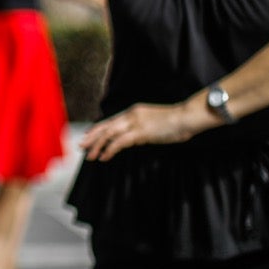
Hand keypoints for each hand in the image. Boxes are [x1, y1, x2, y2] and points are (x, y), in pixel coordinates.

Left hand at [79, 101, 205, 160]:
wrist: (187, 117)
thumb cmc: (176, 122)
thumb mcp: (154, 123)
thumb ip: (142, 129)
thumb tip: (134, 139)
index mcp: (133, 112)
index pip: (110, 121)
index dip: (98, 129)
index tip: (88, 136)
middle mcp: (130, 115)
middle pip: (105, 126)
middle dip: (92, 137)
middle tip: (81, 146)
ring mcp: (135, 123)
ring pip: (109, 134)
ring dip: (97, 146)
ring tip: (90, 156)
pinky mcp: (140, 132)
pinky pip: (119, 142)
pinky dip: (110, 150)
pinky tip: (104, 157)